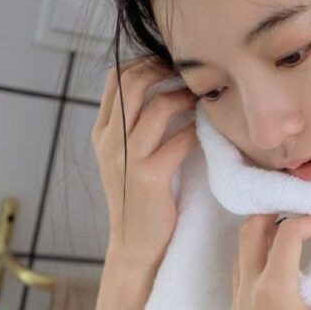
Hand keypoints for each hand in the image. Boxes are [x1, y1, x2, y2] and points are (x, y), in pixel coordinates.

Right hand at [91, 54, 198, 270]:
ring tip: (203, 101)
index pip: (117, 77)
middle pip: (133, 82)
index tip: (172, 64)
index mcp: (103, 133)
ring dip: (186, 98)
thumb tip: (165, 90)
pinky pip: (179, 140)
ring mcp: (128, 159)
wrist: (135, 246)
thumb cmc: (139, 201)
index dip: (146, 63)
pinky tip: (208, 132)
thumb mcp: (126, 160)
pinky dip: (196, 131)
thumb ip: (135, 127)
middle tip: (191, 75)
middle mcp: (110, 141)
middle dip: (164, 71)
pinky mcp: (150, 178)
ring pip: (157, 107)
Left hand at [230, 213, 310, 309]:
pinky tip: (281, 277)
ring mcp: (237, 306)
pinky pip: (240, 278)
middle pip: (250, 230)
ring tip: (292, 243)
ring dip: (263, 239)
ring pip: (240, 254)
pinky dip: (257, 263)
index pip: (287, 232)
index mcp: (274, 287)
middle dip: (275, 214)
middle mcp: (248, 291)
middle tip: (303, 219)